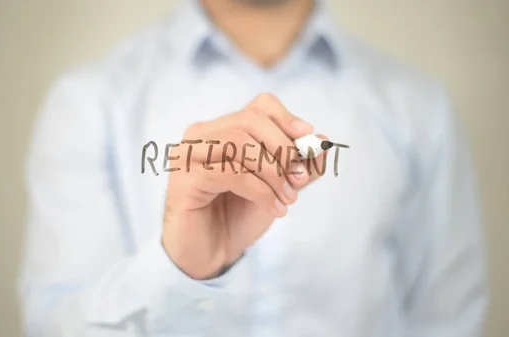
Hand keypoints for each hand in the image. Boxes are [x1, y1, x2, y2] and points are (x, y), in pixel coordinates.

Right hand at [161, 93, 328, 279]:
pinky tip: (274, 208)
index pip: (258, 106)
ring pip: (238, 143)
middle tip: (300, 179)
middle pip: (249, 120)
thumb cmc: (239, 215)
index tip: (307, 138)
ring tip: (288, 198)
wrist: (212, 253)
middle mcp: (201, 135)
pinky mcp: (185, 179)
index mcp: (223, 129)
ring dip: (272, 172)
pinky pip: (230, 173)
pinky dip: (260, 191)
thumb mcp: (278, 187)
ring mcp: (188, 155)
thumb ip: (300, 166)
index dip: (286, 118)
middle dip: (282, 149)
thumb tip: (324, 142)